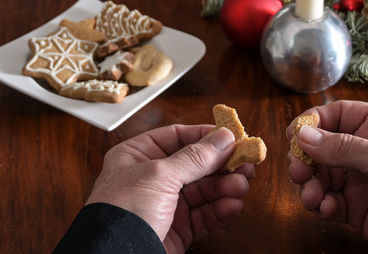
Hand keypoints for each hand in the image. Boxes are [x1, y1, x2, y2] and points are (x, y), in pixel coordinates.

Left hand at [87, 124, 254, 252]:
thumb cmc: (121, 213)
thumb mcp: (158, 175)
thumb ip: (194, 157)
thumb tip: (223, 137)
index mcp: (137, 157)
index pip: (177, 137)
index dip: (205, 136)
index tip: (232, 137)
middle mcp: (151, 179)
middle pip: (196, 164)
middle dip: (222, 165)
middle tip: (246, 163)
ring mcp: (165, 205)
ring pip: (204, 191)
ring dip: (225, 187)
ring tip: (241, 186)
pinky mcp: (177, 230)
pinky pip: (204, 215)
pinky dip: (220, 210)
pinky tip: (232, 205)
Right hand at [287, 100, 367, 253]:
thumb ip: (344, 147)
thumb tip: (305, 135)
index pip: (338, 115)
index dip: (313, 123)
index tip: (293, 136)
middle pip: (323, 146)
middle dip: (306, 159)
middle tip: (298, 172)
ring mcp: (362, 179)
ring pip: (321, 176)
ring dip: (311, 185)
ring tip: (313, 198)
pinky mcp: (357, 207)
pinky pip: (329, 201)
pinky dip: (322, 205)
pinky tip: (328, 210)